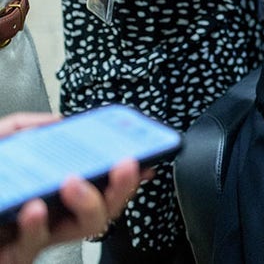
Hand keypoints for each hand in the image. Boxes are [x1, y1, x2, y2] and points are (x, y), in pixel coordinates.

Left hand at [0, 113, 149, 263]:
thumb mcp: (0, 145)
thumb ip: (23, 127)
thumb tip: (59, 122)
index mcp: (45, 193)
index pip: (96, 185)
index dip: (126, 174)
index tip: (141, 155)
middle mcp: (44, 218)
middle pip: (101, 210)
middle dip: (120, 186)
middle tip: (124, 165)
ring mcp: (28, 239)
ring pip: (79, 231)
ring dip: (87, 203)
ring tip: (74, 181)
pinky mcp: (11, 255)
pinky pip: (30, 247)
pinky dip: (35, 226)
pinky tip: (33, 207)